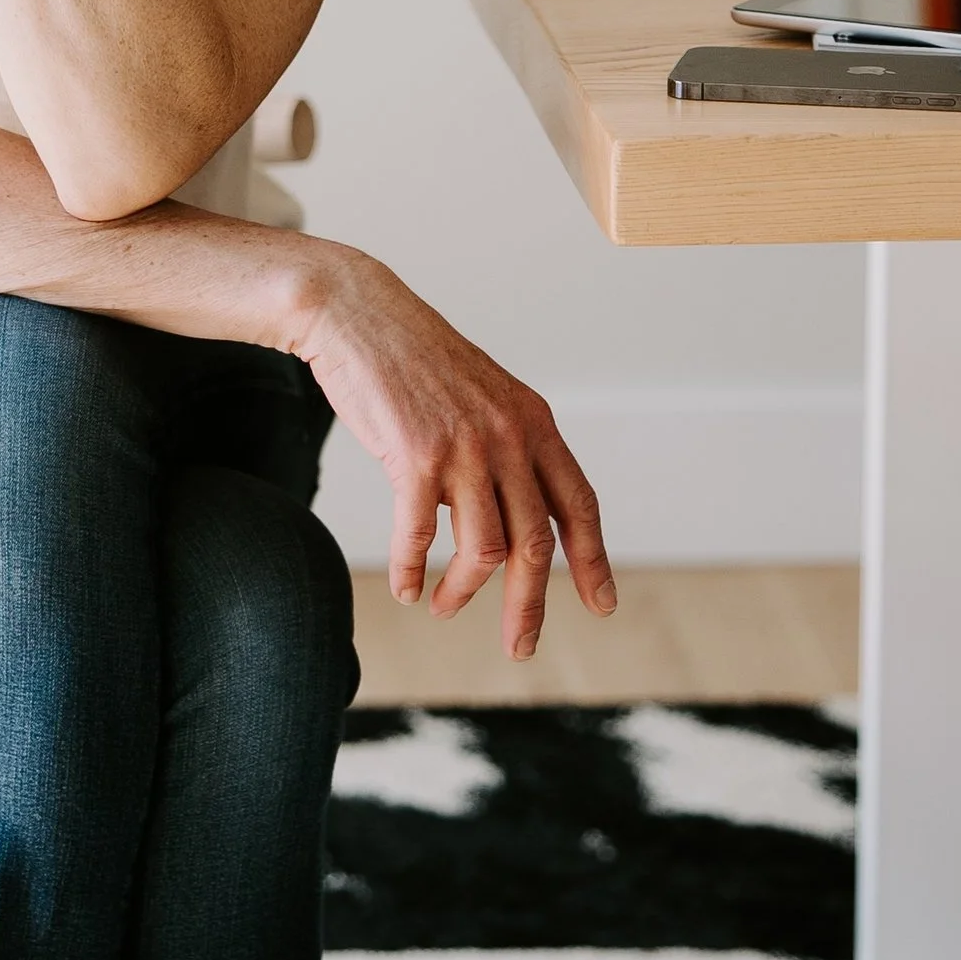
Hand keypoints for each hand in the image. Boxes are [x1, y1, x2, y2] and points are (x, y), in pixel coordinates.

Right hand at [287, 244, 615, 659]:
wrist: (357, 313)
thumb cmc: (412, 360)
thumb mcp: (479, 397)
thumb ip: (501, 451)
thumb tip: (502, 518)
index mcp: (533, 422)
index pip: (578, 505)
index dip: (594, 560)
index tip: (602, 604)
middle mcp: (508, 437)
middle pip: (536, 546)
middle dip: (528, 606)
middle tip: (519, 645)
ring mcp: (464, 447)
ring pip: (485, 550)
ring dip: (464, 592)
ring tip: (444, 607)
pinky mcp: (415, 456)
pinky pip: (421, 537)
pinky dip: (412, 571)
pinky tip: (405, 588)